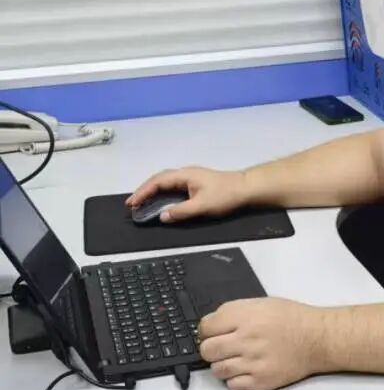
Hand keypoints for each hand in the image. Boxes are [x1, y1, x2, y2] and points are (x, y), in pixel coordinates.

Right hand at [125, 166, 251, 222]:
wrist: (246, 188)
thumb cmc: (225, 195)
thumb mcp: (202, 206)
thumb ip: (181, 211)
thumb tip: (162, 216)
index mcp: (185, 175)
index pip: (158, 182)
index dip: (143, 192)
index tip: (131, 203)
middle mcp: (186, 173)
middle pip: (159, 179)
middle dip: (144, 191)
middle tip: (132, 204)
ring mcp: (191, 177)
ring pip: (166, 182)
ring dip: (153, 191)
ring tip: (141, 203)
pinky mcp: (196, 183)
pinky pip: (173, 186)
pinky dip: (163, 193)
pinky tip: (160, 201)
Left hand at [198, 297, 326, 389]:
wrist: (317, 338)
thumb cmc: (293, 319)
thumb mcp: (262, 303)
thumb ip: (236, 310)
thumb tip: (213, 321)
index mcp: (246, 317)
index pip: (206, 326)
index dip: (206, 330)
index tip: (210, 332)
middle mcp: (247, 339)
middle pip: (207, 350)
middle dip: (210, 347)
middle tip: (221, 346)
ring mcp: (253, 362)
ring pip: (217, 369)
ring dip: (222, 364)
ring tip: (236, 357)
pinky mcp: (260, 381)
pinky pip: (232, 386)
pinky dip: (235, 379)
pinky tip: (246, 368)